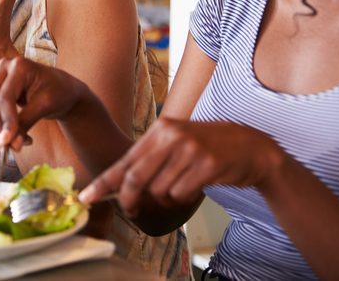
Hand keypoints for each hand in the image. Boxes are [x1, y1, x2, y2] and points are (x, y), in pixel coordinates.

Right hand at [0, 56, 91, 152]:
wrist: (64, 90)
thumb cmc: (59, 92)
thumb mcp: (45, 106)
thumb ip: (26, 123)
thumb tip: (12, 145)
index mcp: (19, 65)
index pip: (5, 96)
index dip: (6, 120)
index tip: (7, 142)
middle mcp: (4, 67)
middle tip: (3, 147)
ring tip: (14, 144)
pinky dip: (2, 125)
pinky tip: (17, 137)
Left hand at [79, 118, 285, 215]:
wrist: (251, 147)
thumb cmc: (208, 147)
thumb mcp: (176, 142)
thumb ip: (150, 159)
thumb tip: (120, 186)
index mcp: (160, 128)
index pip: (125, 160)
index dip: (104, 182)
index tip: (87, 197)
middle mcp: (172, 136)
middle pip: (136, 177)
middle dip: (128, 200)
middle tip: (130, 210)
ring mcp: (190, 149)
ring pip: (159, 190)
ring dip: (165, 198)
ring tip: (180, 186)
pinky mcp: (207, 165)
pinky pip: (180, 194)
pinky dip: (183, 197)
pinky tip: (194, 186)